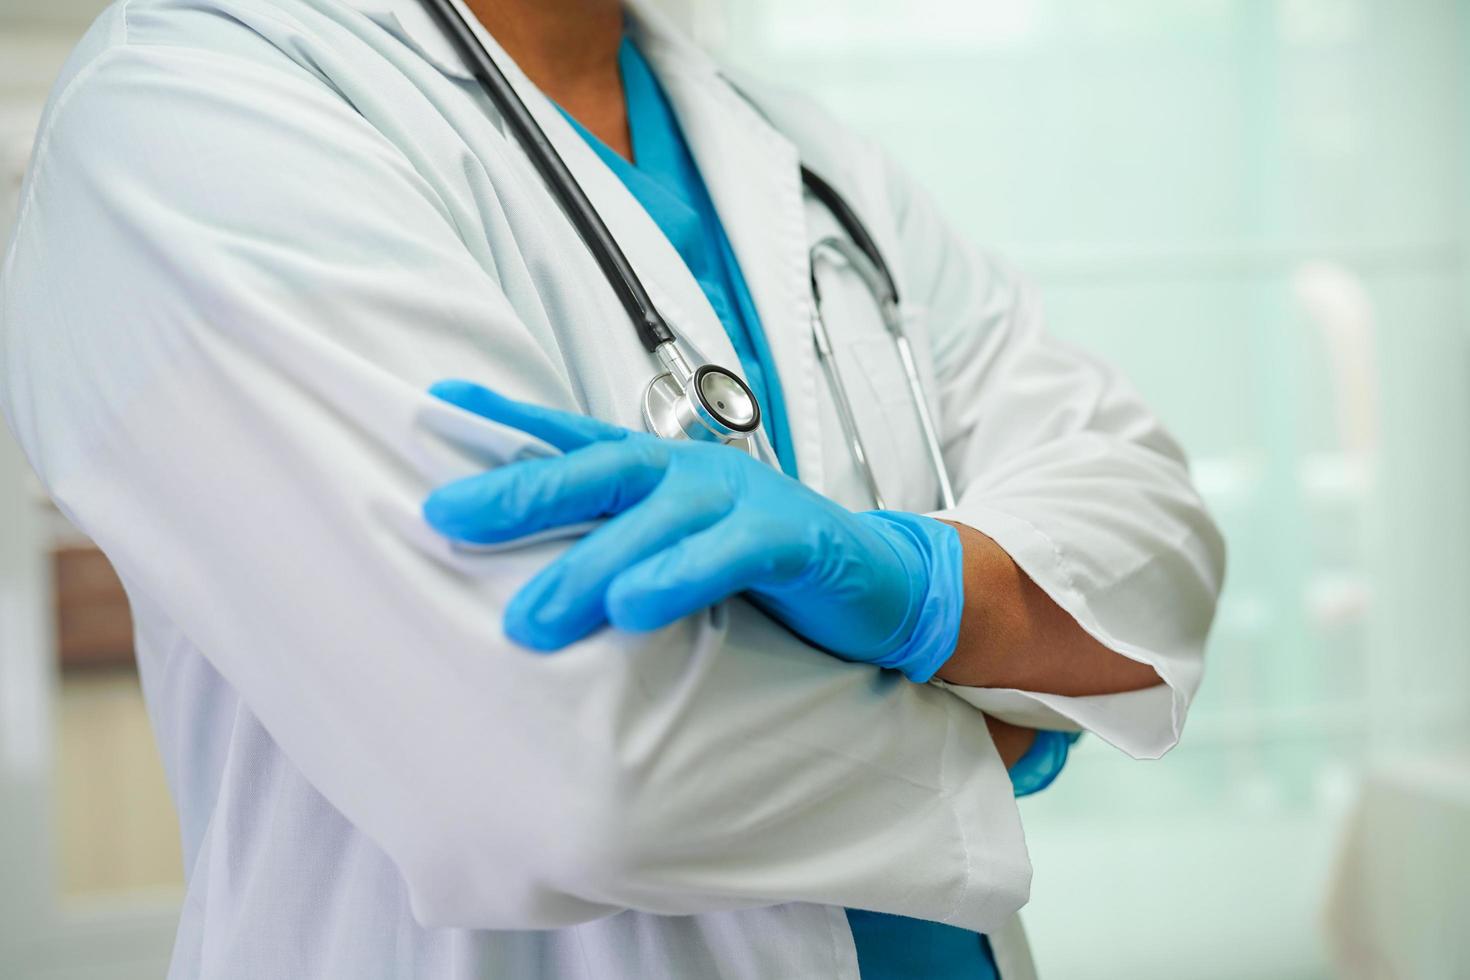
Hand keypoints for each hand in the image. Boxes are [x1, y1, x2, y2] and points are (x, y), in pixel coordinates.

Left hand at [422, 380, 964, 680]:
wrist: (878, 579)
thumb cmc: (762, 567)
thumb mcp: (677, 547)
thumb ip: (614, 546)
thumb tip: (519, 580)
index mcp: (662, 471)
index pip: (575, 437)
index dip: (508, 417)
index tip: (436, 401)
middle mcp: (694, 472)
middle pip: (600, 467)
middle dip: (523, 490)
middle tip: (448, 519)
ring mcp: (744, 498)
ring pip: (657, 517)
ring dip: (590, 564)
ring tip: (530, 620)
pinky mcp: (793, 539)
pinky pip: (731, 551)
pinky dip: (681, 575)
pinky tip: (634, 610)